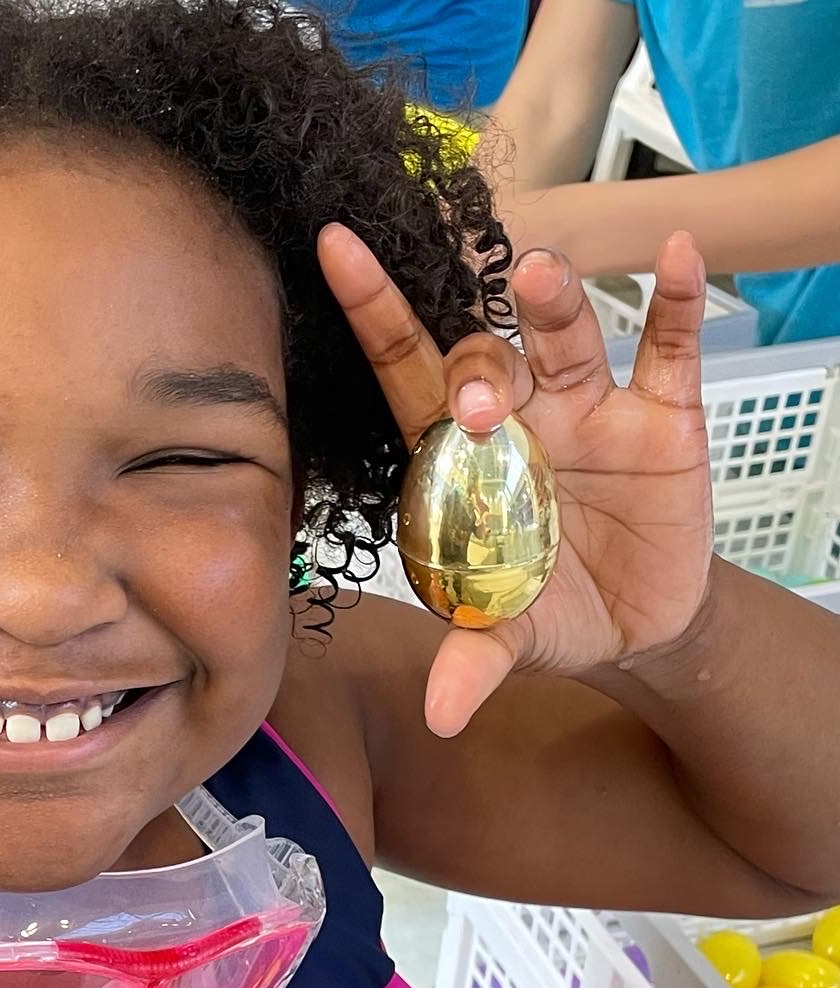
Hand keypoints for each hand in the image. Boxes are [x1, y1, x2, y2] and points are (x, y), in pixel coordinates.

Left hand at [318, 225, 713, 737]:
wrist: (635, 624)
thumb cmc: (548, 613)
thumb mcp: (509, 638)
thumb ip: (474, 659)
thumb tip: (442, 714)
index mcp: (458, 460)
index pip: (406, 375)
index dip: (371, 314)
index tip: (335, 249)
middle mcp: (516, 417)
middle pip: (483, 362)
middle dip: (478, 371)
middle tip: (483, 407)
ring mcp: (588, 408)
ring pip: (563, 338)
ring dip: (553, 306)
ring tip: (542, 274)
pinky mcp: (661, 415)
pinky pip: (666, 347)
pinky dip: (672, 304)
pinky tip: (676, 256)